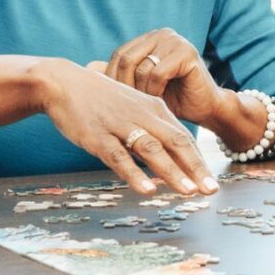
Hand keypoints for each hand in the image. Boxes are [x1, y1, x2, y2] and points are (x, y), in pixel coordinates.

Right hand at [34, 58, 217, 195]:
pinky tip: (147, 190)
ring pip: (152, 150)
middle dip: (196, 168)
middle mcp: (141, 115)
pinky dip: (134, 174)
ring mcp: (119, 125)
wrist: (63, 83)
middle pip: (176, 142)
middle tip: (212, 190)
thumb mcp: (131, 106)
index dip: (199, 160)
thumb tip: (169, 154)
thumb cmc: (99, 98)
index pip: (183, 137)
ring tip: (189, 192)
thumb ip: (150, 127)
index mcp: (153, 108)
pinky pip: (119, 157)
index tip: (211, 181)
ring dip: (172, 172)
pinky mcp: (98, 136)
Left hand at [97, 28, 222, 125]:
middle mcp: (161, 34)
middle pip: (126, 59)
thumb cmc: (172, 100)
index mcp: (149, 39)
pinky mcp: (187, 52)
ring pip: (141, 67)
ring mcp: (175, 41)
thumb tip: (87, 68)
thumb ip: (118, 76)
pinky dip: (154, 90)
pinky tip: (160, 101)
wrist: (206, 109)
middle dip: (124, 86)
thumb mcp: (140, 88)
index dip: (113, 79)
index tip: (113, 101)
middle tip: (127, 106)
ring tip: (146, 105)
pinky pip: (157, 73)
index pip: (119, 55)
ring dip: (140, 91)